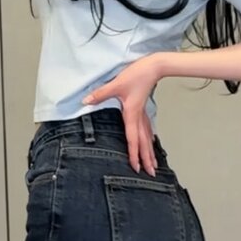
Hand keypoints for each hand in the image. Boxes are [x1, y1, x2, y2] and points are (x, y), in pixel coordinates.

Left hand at [83, 55, 160, 175]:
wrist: (154, 66)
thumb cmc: (137, 74)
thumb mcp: (117, 84)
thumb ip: (100, 94)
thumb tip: (86, 101)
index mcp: (133, 114)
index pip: (133, 139)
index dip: (134, 154)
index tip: (136, 167)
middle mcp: (140, 117)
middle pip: (144, 143)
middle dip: (147, 159)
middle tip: (151, 174)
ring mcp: (143, 113)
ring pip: (148, 137)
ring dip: (151, 151)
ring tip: (155, 164)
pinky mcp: (144, 108)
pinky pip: (148, 128)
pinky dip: (150, 138)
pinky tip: (152, 141)